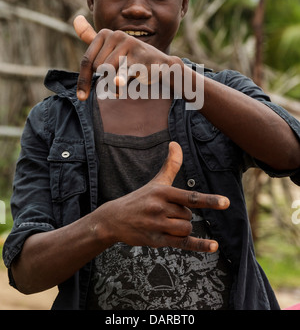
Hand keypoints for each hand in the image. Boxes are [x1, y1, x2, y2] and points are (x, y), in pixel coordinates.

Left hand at [73, 15, 177, 100]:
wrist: (161, 65)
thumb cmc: (131, 58)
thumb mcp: (110, 47)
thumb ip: (90, 35)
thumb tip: (76, 19)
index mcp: (106, 33)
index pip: (87, 61)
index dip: (83, 81)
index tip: (81, 97)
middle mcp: (117, 35)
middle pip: (98, 69)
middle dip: (105, 80)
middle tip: (118, 79)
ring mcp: (130, 45)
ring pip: (108, 74)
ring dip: (114, 86)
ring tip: (124, 83)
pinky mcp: (140, 58)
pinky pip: (121, 78)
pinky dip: (122, 86)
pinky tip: (126, 84)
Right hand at [99, 141, 229, 251]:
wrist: (115, 218)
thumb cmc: (140, 198)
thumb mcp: (156, 182)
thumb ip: (171, 164)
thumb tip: (175, 143)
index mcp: (162, 192)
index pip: (190, 197)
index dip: (209, 200)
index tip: (226, 203)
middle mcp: (160, 208)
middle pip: (188, 215)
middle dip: (182, 215)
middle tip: (164, 213)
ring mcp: (158, 225)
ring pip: (186, 229)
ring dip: (182, 228)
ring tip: (166, 224)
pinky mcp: (156, 240)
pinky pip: (182, 243)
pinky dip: (199, 245)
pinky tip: (214, 246)